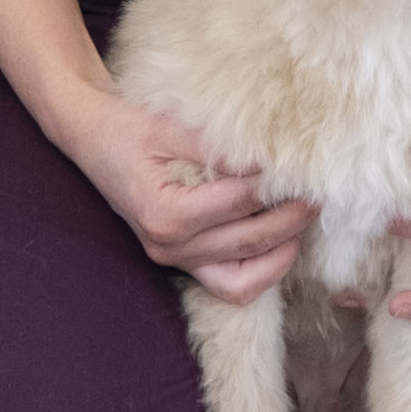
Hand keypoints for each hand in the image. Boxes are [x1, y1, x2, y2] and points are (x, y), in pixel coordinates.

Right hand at [61, 85, 314, 304]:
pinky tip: (283, 243)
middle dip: (291, 218)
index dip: (273, 184)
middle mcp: (169, 246)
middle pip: (248, 241)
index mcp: (164, 213)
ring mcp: (175, 260)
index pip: (237, 202)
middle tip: (319, 193)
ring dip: (282, 251)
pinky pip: (231, 285)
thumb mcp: (167, 126)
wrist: (91, 140)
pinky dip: (261, 271)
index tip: (303, 166)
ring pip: (244, 277)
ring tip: (305, 218)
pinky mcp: (182, 262)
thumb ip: (215, 147)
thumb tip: (267, 158)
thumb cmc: (126, 128)